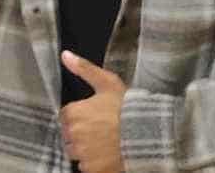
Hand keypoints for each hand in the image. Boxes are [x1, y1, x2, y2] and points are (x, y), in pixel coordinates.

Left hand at [60, 51, 125, 172]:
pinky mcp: (92, 170)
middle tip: (102, 131)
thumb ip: (84, 69)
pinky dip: (95, 165)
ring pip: (77, 153)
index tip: (94, 117)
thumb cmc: (128, 108)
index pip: (66, 117)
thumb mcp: (107, 83)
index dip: (80, 117)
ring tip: (106, 144)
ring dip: (86, 150)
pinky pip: (87, 168)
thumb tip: (64, 55)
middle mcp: (72, 135)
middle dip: (81, 134)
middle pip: (69, 136)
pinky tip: (109, 156)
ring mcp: (82, 154)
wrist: (150, 135)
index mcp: (72, 113)